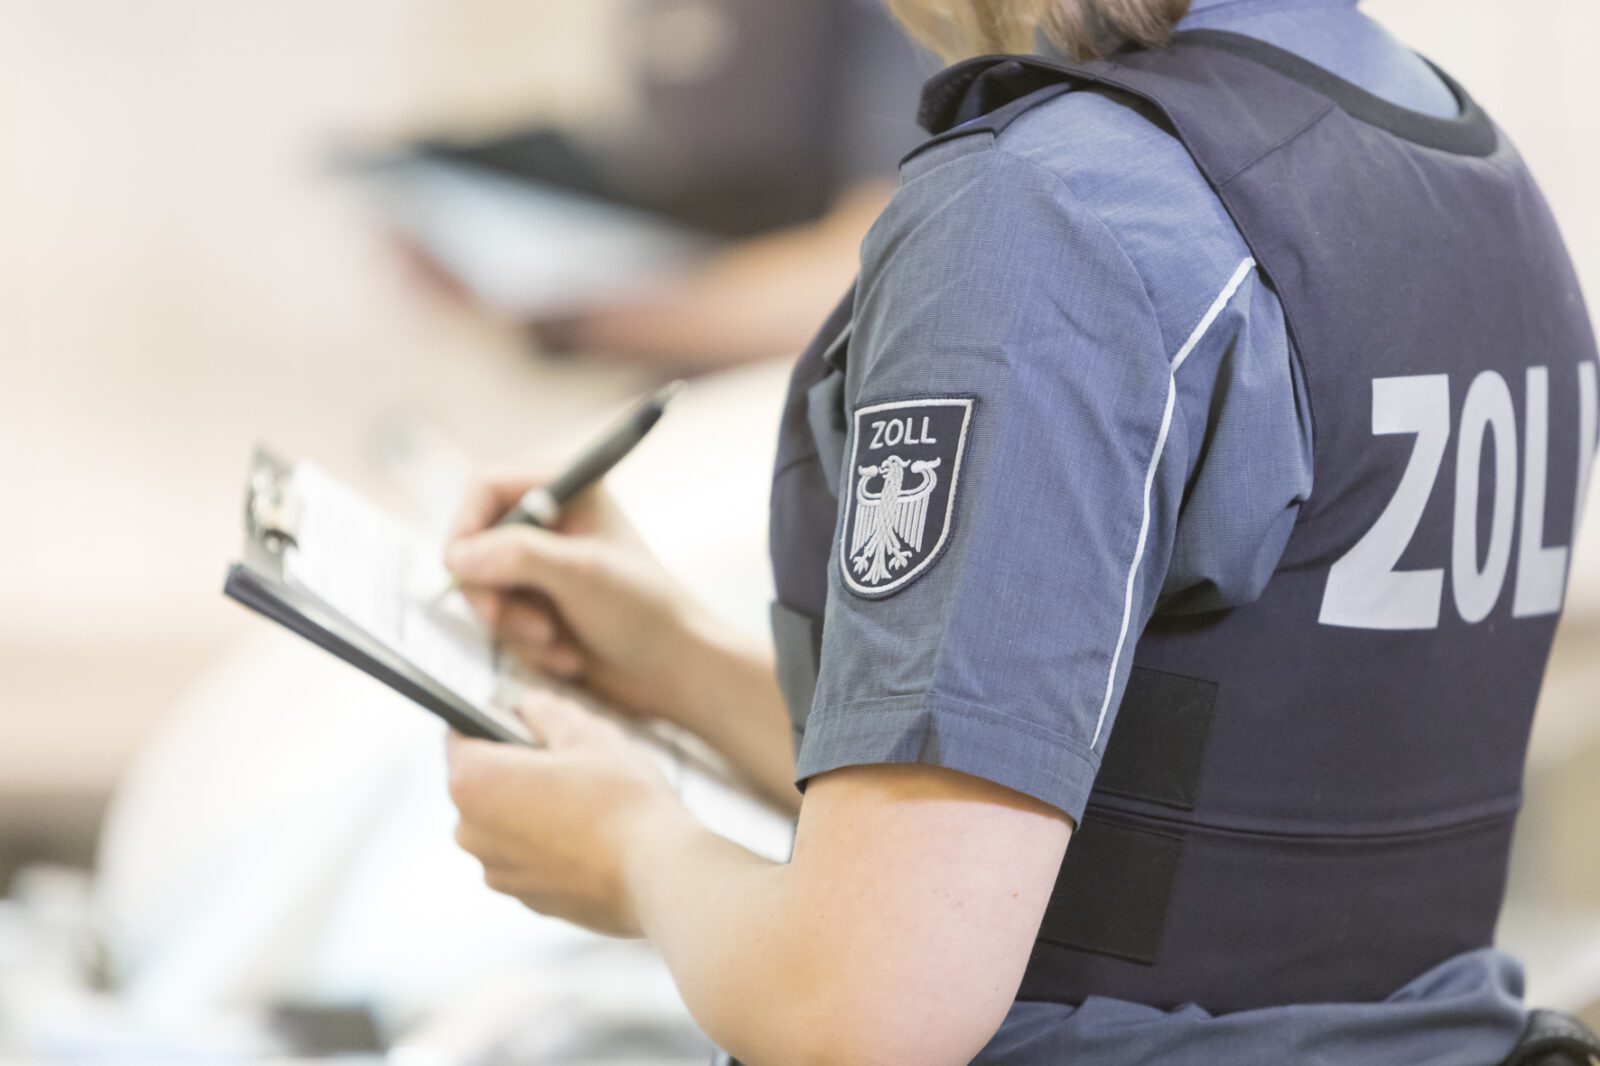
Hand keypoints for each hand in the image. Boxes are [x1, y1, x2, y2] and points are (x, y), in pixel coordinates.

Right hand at [444, 473, 706, 723]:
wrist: (674, 670)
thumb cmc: (644, 611)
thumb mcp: (582, 575)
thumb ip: (519, 557)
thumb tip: (457, 555)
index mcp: (567, 489)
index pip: (485, 488)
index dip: (466, 526)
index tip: (461, 568)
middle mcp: (550, 521)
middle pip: (474, 543)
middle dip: (495, 592)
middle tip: (517, 621)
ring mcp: (541, 566)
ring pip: (483, 589)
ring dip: (514, 625)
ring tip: (556, 641)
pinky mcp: (539, 605)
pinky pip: (500, 622)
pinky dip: (526, 644)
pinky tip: (567, 655)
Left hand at [445, 692, 683, 936]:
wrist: (656, 873)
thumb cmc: (620, 799)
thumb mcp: (587, 735)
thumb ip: (548, 714)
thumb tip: (531, 705)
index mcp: (473, 782)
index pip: (460, 737)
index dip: (492, 722)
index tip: (521, 720)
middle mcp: (470, 832)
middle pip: (480, 785)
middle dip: (513, 769)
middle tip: (564, 759)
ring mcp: (497, 872)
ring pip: (504, 825)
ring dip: (530, 808)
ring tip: (583, 799)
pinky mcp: (526, 900)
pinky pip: (526, 858)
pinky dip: (547, 844)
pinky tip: (590, 834)